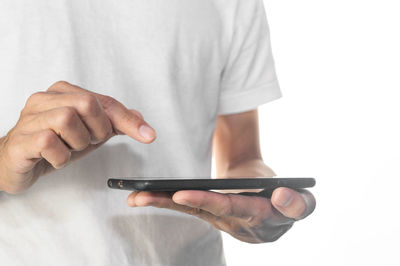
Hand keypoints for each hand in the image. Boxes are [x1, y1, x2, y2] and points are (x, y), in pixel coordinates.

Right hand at [0, 81, 155, 193]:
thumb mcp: (88, 134)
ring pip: (68, 120)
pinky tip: (55, 158)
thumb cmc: (52, 144)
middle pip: (88, 103)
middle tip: (89, 142)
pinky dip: (61, 157)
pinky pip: (50, 143)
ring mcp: (29, 118)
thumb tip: (139, 119)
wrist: (14, 163)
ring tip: (69, 149)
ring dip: (77, 143)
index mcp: (64, 92)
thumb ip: (112, 124)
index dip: (128, 120)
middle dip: (98, 130)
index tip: (148, 135)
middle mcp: (45, 99)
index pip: (104, 101)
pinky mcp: (20, 140)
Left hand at [126, 161, 315, 242]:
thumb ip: (298, 204)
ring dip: (163, 202)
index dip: (212, 201)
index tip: (182, 194)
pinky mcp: (211, 213)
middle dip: (181, 202)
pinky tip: (139, 196)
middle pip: (207, 210)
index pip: (238, 209)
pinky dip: (164, 201)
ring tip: (136, 196)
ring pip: (191, 210)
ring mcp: (221, 220)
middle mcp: (236, 223)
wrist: (271, 196)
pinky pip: (187, 207)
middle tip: (154, 194)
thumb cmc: (285, 194)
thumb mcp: (302, 199)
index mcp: (260, 217)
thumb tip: (282, 197)